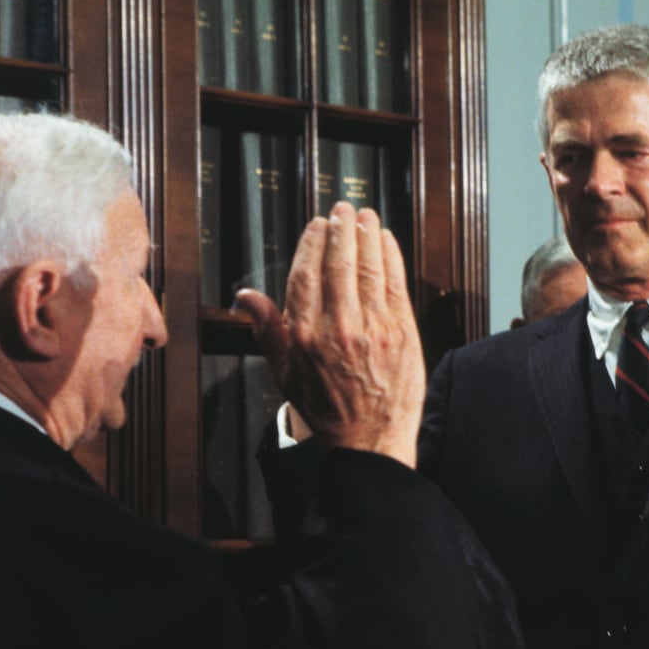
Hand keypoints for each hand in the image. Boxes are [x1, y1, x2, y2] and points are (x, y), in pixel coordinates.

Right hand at [238, 203, 422, 467]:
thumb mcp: (284, 372)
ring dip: (367, 236)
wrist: (369, 439)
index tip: (318, 225)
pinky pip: (396, 284)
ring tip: (364, 215)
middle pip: (339, 264)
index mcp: (305, 336)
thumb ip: (267, 329)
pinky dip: (391, 258)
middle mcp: (339, 328)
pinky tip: (386, 240)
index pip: (306, 275)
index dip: (312, 244)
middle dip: (341, 230)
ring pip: (369, 269)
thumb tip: (245, 295)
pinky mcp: (403, 333)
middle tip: (342, 209)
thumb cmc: (326, 408)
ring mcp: (374, 329)